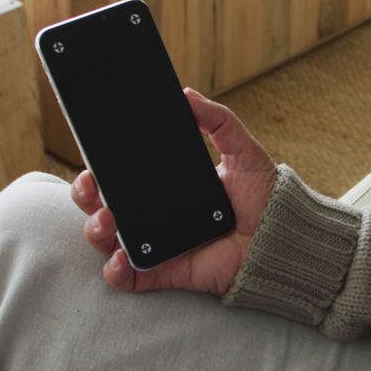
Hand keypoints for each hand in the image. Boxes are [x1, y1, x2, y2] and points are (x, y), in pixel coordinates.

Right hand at [71, 88, 276, 294]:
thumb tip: (187, 92)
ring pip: (108, 240)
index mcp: (166, 185)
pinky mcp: (166, 272)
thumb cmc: (265, 197)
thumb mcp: (243, 150)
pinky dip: (116, 271)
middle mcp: (156, 215)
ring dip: (96, 229)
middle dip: (86, 195)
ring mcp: (158, 244)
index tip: (92, 156)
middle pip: (104, 204)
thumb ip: (217, 119)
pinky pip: (130, 277)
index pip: (122, 174)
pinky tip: (120, 258)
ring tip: (107, 220)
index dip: (99, 167)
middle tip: (92, 187)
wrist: (284, 237)